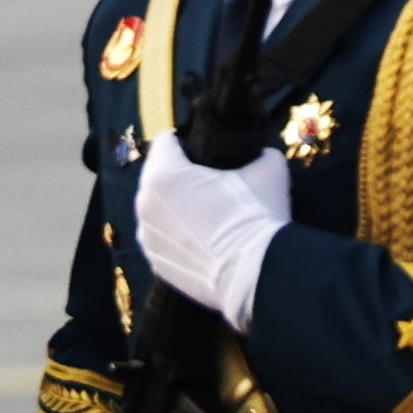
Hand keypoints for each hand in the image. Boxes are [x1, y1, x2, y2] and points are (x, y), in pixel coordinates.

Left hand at [132, 140, 290, 325]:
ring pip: (158, 211)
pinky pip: (164, 239)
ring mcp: (147, 239)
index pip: (165, 142)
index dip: (188, 139)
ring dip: (176, 207)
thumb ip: (257, 155)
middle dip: (180, 175)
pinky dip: (179, 236)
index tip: (208, 147)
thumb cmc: (254, 213)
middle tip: (212, 180)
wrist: (253, 274)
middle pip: (158, 177)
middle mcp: (145, 205)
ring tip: (209, 214)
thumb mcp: (268, 168)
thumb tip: (257, 157)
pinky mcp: (156, 266)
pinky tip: (206, 240)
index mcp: (163, 175)